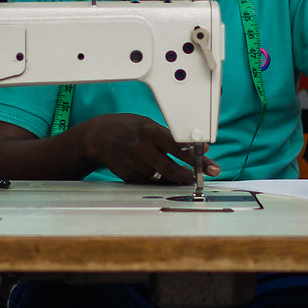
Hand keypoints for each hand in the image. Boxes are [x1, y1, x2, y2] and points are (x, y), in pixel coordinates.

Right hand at [80, 114, 220, 185]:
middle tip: (200, 176)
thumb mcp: (148, 124)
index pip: (179, 148)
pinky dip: (160, 180)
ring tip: (184, 174)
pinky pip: (151, 182)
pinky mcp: (130, 176)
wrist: (99, 137)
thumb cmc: (128, 128)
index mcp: (150, 132)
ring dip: (176, 178)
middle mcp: (142, 150)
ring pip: (163, 179)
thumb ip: (170, 137)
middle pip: (173, 169)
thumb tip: (196, 147)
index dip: (197, 157)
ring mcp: (135, 165)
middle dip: (190, 175)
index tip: (208, 163)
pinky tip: (162, 174)